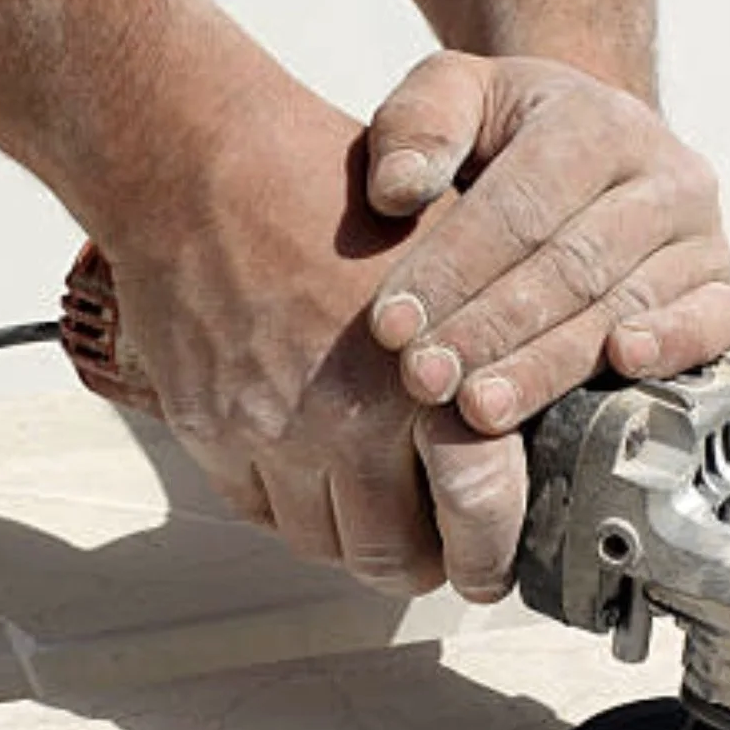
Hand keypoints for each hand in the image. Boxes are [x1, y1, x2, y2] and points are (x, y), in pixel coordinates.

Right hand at [99, 86, 526, 601]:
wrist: (195, 162)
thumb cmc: (326, 188)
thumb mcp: (443, 252)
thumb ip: (489, 342)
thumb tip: (534, 422)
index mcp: (419, 373)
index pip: (477, 512)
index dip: (492, 556)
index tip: (496, 567)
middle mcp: (342, 418)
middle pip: (392, 556)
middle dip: (424, 567)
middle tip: (439, 556)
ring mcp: (267, 433)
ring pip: (321, 545)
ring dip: (353, 539)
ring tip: (375, 507)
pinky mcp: (207, 432)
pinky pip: (256, 511)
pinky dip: (289, 505)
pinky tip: (309, 467)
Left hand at [364, 52, 729, 436]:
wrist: (591, 155)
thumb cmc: (504, 136)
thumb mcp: (453, 96)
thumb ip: (416, 124)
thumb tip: (398, 187)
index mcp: (597, 121)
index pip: (520, 205)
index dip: (452, 269)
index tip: (390, 327)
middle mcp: (666, 175)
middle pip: (570, 265)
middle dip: (489, 330)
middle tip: (425, 379)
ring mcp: (703, 237)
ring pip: (623, 307)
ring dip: (546, 366)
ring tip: (479, 408)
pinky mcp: (721, 292)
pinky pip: (710, 325)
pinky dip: (671, 348)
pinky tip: (620, 367)